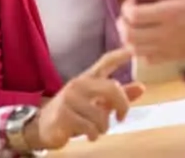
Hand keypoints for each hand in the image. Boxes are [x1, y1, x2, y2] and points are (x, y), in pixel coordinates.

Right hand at [25, 48, 144, 148]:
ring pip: (101, 114)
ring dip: (103, 127)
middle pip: (111, 88)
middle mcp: (79, 84)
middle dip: (122, 105)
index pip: (105, 62)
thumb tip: (141, 87)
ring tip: (96, 129)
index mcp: (88, 78)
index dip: (119, 56)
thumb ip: (118, 97)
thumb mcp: (97, 104)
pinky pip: (90, 127)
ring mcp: (70, 98)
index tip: (131, 50)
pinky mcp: (63, 114)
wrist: (42, 126)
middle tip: (121, 117)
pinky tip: (89, 135)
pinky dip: (94, 134)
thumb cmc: (74, 113)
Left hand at [119, 0, 184, 63]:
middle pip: (128, 35)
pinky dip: (141, 51)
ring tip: (136, 28)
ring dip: (129, 38)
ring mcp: (168, 49)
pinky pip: (147, 60)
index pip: (132, 15)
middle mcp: (164, 33)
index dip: (127, 7)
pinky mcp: (173, 58)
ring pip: (134, 49)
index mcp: (167, 13)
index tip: (134, 2)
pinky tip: (148, 41)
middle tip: (130, 15)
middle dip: (123, 24)